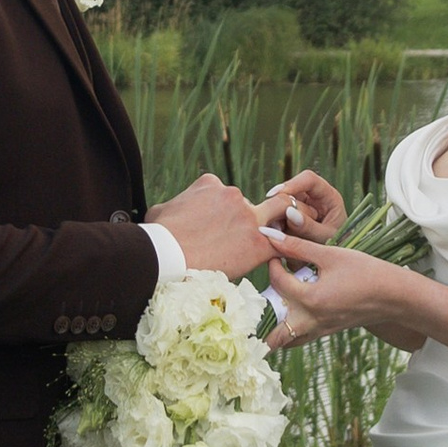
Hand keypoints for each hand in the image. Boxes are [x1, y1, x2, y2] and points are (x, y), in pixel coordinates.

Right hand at [156, 173, 281, 279]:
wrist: (165, 255)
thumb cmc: (158, 237)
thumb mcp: (161, 210)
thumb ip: (173, 206)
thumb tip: (167, 213)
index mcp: (211, 184)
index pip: (228, 195)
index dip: (227, 213)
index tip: (222, 231)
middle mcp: (233, 194)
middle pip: (255, 202)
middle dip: (260, 213)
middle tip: (256, 235)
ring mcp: (248, 217)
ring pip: (281, 211)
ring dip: (282, 224)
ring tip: (279, 243)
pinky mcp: (258, 242)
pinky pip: (284, 244)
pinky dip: (290, 250)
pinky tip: (289, 262)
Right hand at [257, 168, 346, 244]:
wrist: (331, 265)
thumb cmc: (335, 249)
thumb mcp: (325, 239)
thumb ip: (309, 226)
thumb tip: (289, 212)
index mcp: (328, 196)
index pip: (309, 180)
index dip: (292, 184)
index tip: (275, 195)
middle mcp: (313, 198)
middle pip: (290, 189)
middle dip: (280, 204)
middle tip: (275, 222)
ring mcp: (300, 207)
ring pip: (280, 203)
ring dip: (275, 216)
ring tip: (278, 232)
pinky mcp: (289, 218)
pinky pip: (276, 216)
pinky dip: (273, 225)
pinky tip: (275, 236)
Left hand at [262, 233, 414, 351]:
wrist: (395, 295)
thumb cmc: (366, 272)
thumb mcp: (331, 255)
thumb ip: (298, 247)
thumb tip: (270, 235)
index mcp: (310, 299)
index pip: (277, 282)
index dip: (272, 263)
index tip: (275, 251)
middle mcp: (312, 320)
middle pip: (273, 332)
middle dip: (260, 317)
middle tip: (259, 295)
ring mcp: (320, 330)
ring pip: (286, 340)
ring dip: (273, 328)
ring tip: (270, 308)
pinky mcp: (328, 332)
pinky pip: (301, 338)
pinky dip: (290, 330)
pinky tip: (292, 311)